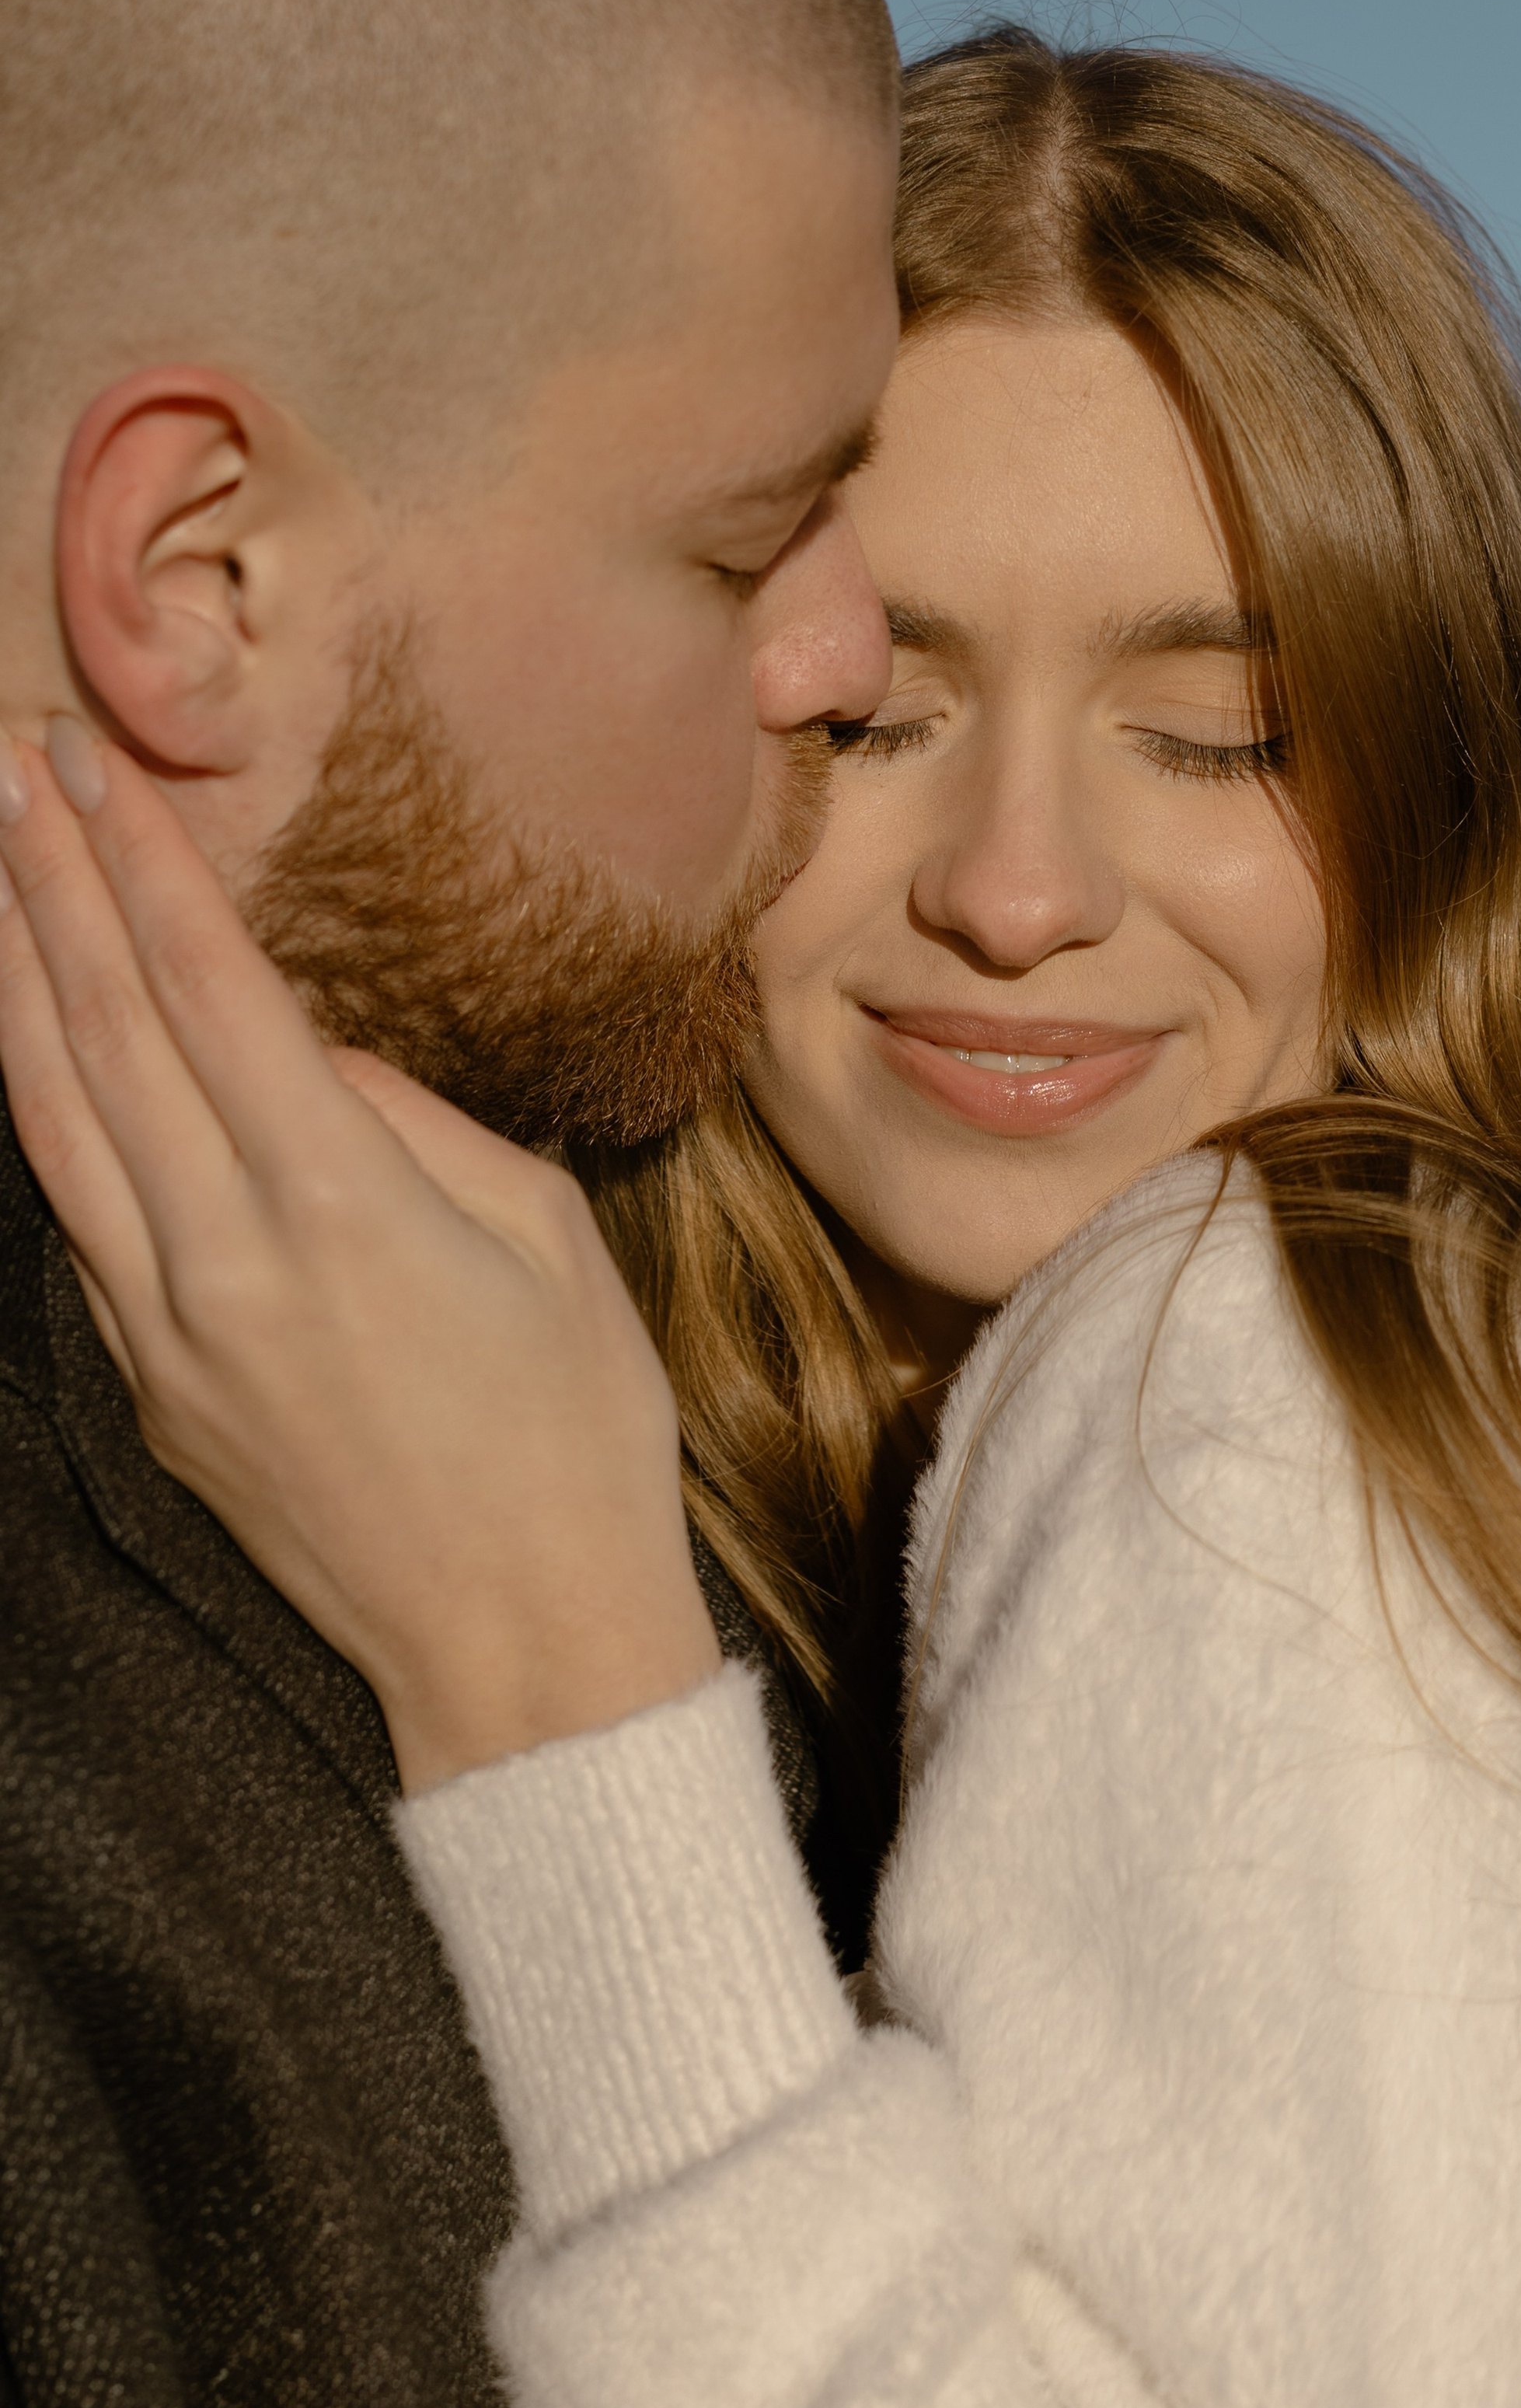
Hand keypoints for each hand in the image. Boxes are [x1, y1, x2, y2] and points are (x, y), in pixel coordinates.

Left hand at [0, 721, 720, 1792]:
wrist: (525, 1644)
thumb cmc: (577, 1432)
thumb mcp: (548, 1238)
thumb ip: (414, 1123)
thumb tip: (304, 1058)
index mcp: (341, 1204)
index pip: (206, 989)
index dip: (139, 864)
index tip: (90, 763)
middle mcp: (224, 1257)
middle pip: (102, 1032)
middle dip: (46, 885)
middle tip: (9, 771)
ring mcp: (167, 1331)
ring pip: (50, 1123)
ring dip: (8, 984)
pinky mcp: (150, 1391)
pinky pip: (76, 1219)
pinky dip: (39, 1110)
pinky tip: (27, 1041)